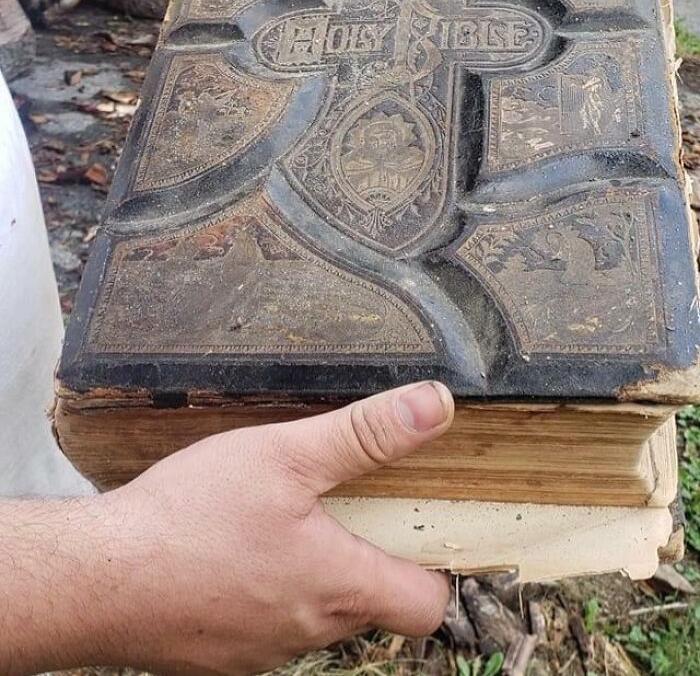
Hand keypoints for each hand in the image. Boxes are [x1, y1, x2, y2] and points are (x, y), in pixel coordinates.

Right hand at [92, 380, 453, 674]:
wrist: (94, 579)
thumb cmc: (190, 517)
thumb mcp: (285, 455)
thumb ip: (365, 434)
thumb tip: (434, 406)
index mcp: (339, 586)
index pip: (428, 603)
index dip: (434, 564)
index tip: (417, 522)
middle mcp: (310, 632)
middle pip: (370, 600)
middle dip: (364, 552)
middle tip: (336, 501)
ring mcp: (263, 652)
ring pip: (314, 610)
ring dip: (310, 569)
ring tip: (276, 520)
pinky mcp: (222, 656)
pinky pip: (265, 621)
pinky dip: (264, 587)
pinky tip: (230, 549)